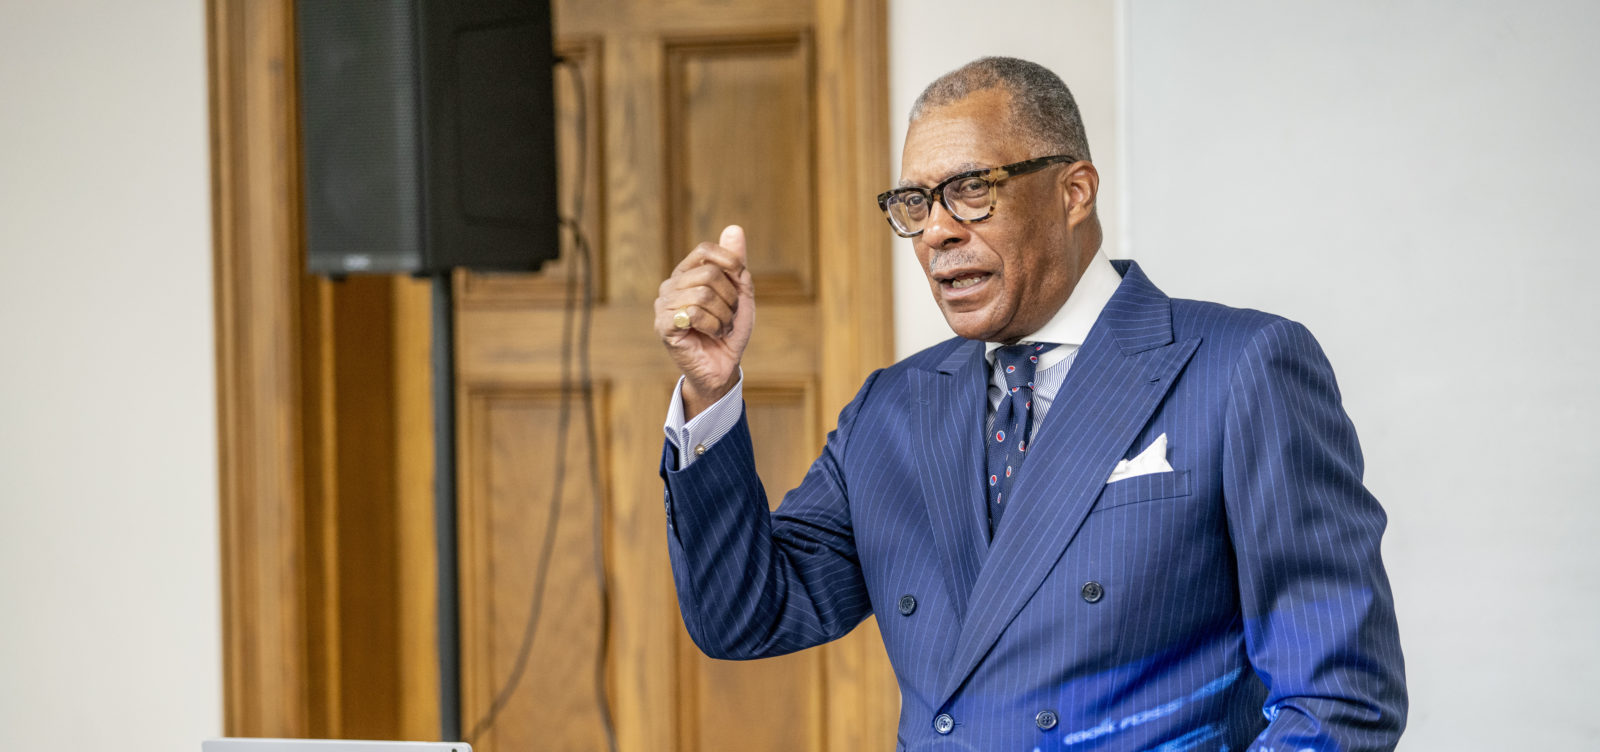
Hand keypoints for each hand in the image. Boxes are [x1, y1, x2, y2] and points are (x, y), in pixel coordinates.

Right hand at [654, 225, 754, 418]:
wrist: (723, 366)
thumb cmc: (729, 330)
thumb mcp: (740, 293)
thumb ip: (736, 263)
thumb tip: (734, 227)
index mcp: (686, 274)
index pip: (704, 250)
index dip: (729, 261)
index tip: (741, 278)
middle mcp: (670, 285)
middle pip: (709, 274)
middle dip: (730, 298)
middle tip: (729, 316)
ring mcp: (663, 305)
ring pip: (704, 294)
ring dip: (724, 316)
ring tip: (721, 328)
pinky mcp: (664, 325)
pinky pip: (694, 313)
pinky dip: (714, 326)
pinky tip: (713, 335)